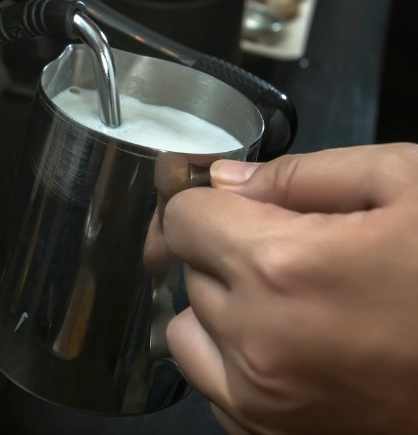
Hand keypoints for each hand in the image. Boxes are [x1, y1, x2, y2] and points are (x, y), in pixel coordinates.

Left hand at [162, 143, 417, 433]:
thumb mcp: (400, 180)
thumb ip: (299, 174)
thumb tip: (226, 181)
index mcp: (280, 267)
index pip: (182, 220)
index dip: (203, 200)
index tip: (226, 199)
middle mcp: (259, 342)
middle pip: (187, 272)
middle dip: (222, 247)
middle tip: (281, 241)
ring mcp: (268, 403)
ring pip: (189, 333)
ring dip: (218, 305)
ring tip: (280, 292)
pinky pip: (216, 387)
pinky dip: (234, 358)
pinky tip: (288, 338)